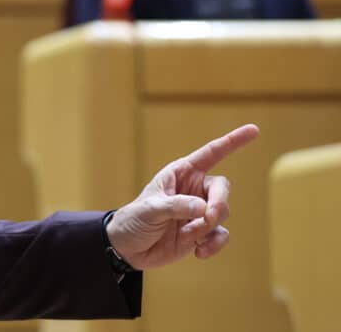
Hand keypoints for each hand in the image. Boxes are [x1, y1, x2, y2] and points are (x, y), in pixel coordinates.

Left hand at [106, 124, 259, 269]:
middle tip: (207, 218)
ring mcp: (199, 211)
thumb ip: (176, 206)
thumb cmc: (133, 221)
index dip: (232, 141)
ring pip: (222, 213)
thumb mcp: (149, 210)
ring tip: (187, 236)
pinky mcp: (201, 232)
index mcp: (180, 173)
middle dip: (219, 204)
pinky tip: (198, 252)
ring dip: (207, 227)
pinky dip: (214, 244)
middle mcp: (193, 189)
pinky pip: (221, 235)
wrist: (127, 249)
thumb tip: (204, 208)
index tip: (254, 130)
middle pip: (222, 189)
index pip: (211, 153)